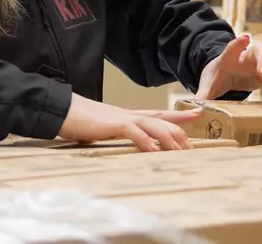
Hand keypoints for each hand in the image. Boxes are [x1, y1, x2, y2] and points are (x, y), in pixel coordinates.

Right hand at [59, 94, 202, 151]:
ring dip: (169, 138)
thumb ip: (118, 134)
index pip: (160, 114)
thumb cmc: (81, 121)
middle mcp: (131, 115)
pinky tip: (154, 151)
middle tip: (193, 146)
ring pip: (154, 124)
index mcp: (130, 116)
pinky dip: (147, 142)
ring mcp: (123, 118)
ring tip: (181, 151)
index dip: (179, 115)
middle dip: (180, 131)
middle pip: (163, 120)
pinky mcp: (114, 124)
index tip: (198, 113)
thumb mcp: (105, 129)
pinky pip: (135, 132)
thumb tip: (129, 145)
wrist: (63, 110)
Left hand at [195, 34, 261, 98]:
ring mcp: (258, 62)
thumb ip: (202, 95)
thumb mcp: (208, 86)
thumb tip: (194, 107)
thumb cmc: (216, 77)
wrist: (224, 74)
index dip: (239, 43)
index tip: (246, 38)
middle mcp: (246, 56)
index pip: (233, 47)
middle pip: (259, 49)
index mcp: (229, 58)